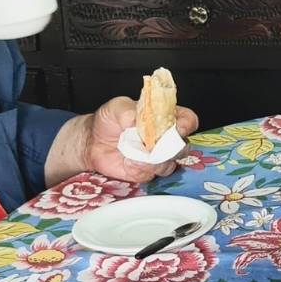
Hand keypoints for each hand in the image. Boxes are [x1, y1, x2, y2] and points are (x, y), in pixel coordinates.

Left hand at [68, 97, 200, 184]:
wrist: (92, 142)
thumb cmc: (108, 121)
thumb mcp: (116, 107)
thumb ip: (127, 110)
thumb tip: (135, 119)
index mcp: (165, 118)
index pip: (188, 120)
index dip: (187, 124)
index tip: (178, 128)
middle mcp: (166, 139)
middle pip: (183, 146)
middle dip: (172, 148)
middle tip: (155, 144)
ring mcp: (158, 157)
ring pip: (170, 164)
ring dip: (155, 161)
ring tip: (136, 155)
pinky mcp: (147, 172)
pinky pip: (151, 174)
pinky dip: (140, 169)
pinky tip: (128, 163)